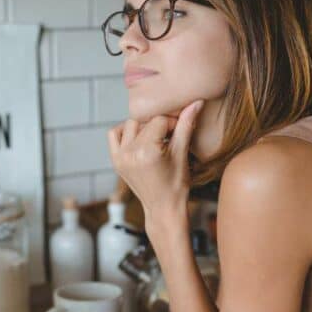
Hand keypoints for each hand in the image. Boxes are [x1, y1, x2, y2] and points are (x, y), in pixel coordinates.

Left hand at [107, 98, 204, 224]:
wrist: (163, 208)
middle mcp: (129, 153)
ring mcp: (120, 157)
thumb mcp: (182, 153)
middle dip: (159, 124)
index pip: (160, 120)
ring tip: (156, 138)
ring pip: (130, 124)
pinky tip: (139, 138)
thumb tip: (196, 102)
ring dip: (143, 127)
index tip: (181, 130)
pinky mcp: (115, 161)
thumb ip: (186, 125)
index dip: (173, 122)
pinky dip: (125, 131)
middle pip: (145, 121)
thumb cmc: (177, 185)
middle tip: (170, 135)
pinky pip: (114, 135)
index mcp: (146, 151)